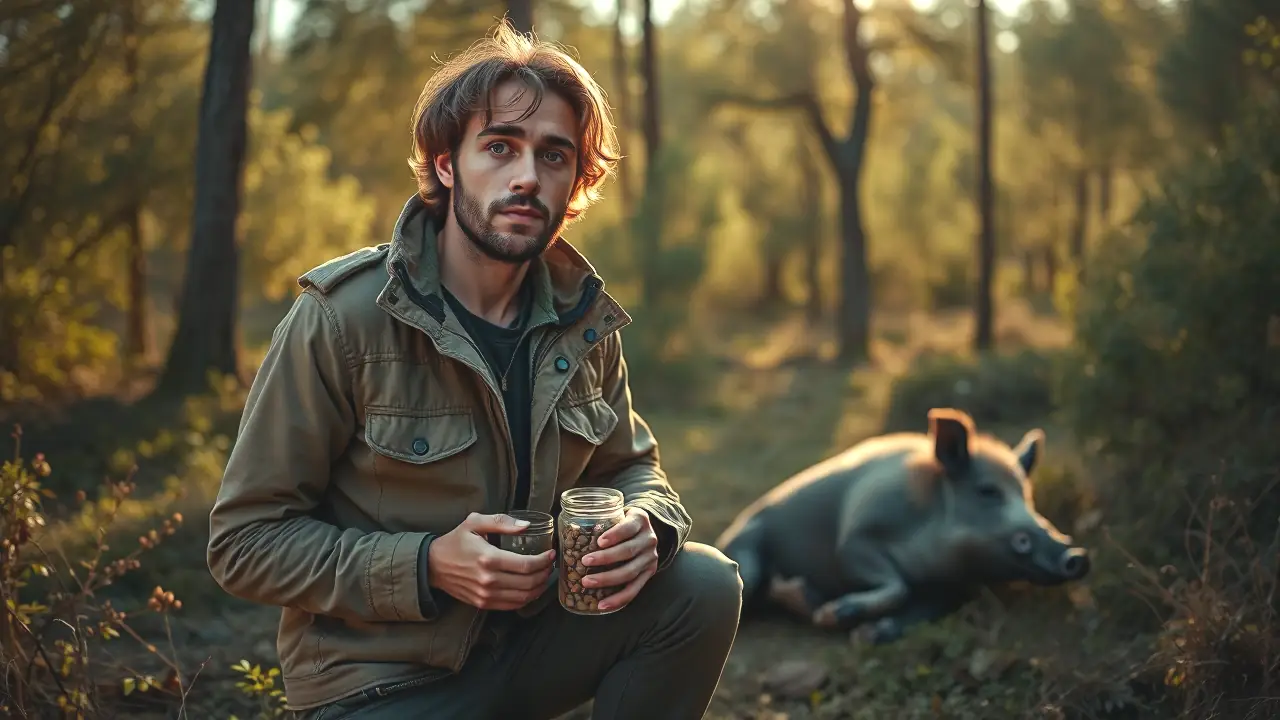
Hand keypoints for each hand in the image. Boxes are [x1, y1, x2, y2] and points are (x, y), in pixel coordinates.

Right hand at [427, 512, 554, 610]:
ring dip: (539, 588)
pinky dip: (526, 598)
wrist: (432, 565)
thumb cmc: (454, 542)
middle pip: (528, 583)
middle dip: (545, 574)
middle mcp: (488, 580)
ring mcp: (485, 595)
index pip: (526, 565)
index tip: (550, 554)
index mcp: (488, 558)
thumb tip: (526, 525)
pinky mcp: (482, 603)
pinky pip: (511, 605)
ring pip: (523, 597)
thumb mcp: (474, 522)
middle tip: (550, 565)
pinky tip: (531, 588)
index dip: (544, 561)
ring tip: (544, 576)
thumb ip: (501, 522)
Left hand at [579, 507, 658, 611]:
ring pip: (630, 572)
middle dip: (606, 558)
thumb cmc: (622, 522)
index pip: (629, 527)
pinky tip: (603, 605)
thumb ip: (600, 520)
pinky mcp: (649, 574)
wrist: (644, 530)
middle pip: (628, 551)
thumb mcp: (617, 514)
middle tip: (585, 562)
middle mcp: (649, 539)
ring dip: (607, 579)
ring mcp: (650, 558)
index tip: (599, 541)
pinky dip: (618, 599)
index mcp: (640, 520)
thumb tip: (566, 530)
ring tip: (587, 582)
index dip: (615, 534)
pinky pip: (634, 590)